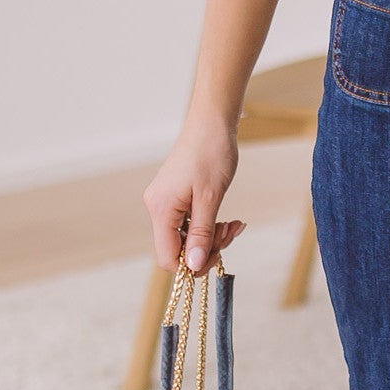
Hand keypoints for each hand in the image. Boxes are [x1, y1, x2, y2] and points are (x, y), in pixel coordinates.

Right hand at [145, 117, 245, 274]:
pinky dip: (208, 224)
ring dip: (212, 236)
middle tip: (230, 231)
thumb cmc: (211, 155)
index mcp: (161, 210)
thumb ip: (201, 234)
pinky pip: (189, 222)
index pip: (168, 258)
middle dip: (207, 247)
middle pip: (178, 248)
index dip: (193, 264)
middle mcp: (157, 208)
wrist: (211, 124)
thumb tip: (194, 265)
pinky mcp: (174, 197)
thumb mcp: (210, 199)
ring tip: (232, 223)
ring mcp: (165, 202)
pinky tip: (227, 219)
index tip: (218, 253)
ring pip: (186, 236)